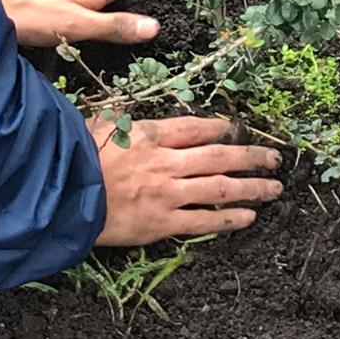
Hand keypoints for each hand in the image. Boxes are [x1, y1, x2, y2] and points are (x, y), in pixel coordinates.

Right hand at [93, 116, 282, 244]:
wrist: (64, 195)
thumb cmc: (77, 157)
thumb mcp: (101, 126)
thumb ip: (123, 121)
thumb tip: (125, 115)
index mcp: (153, 135)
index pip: (199, 128)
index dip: (222, 129)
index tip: (237, 131)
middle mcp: (168, 162)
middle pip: (221, 157)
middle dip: (252, 157)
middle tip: (276, 159)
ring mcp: (169, 193)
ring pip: (221, 188)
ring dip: (252, 187)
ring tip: (274, 187)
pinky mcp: (164, 222)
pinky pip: (204, 220)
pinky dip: (229, 219)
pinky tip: (249, 217)